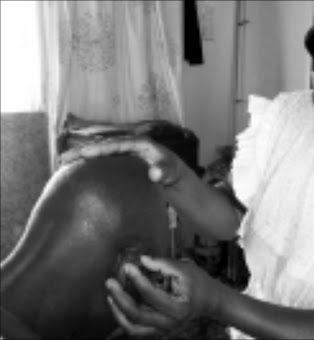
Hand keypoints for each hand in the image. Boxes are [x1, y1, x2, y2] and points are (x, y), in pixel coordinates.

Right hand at [59, 136, 186, 186]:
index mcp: (139, 144)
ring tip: (63, 162)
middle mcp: (129, 145)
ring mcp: (124, 153)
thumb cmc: (172, 172)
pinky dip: (89, 163)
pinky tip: (75, 170)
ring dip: (82, 156)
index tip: (85, 154)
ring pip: (100, 152)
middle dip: (84, 150)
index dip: (100, 149)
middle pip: (103, 146)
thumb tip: (154, 173)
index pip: (117, 145)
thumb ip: (163, 172)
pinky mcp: (121, 162)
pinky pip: (102, 160)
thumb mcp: (170, 172)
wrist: (173, 176)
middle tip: (64, 157)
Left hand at [105, 256, 222, 337]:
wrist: (210, 301)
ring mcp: (163, 330)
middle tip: (110, 282)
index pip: (151, 295)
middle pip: (137, 315)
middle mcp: (170, 323)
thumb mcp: (184, 268)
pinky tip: (117, 304)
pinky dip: (123, 318)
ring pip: (132, 327)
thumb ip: (162, 264)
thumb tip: (141, 259)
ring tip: (111, 295)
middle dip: (120, 298)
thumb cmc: (199, 283)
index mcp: (178, 308)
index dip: (137, 279)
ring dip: (118, 311)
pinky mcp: (158, 331)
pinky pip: (135, 329)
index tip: (128, 266)